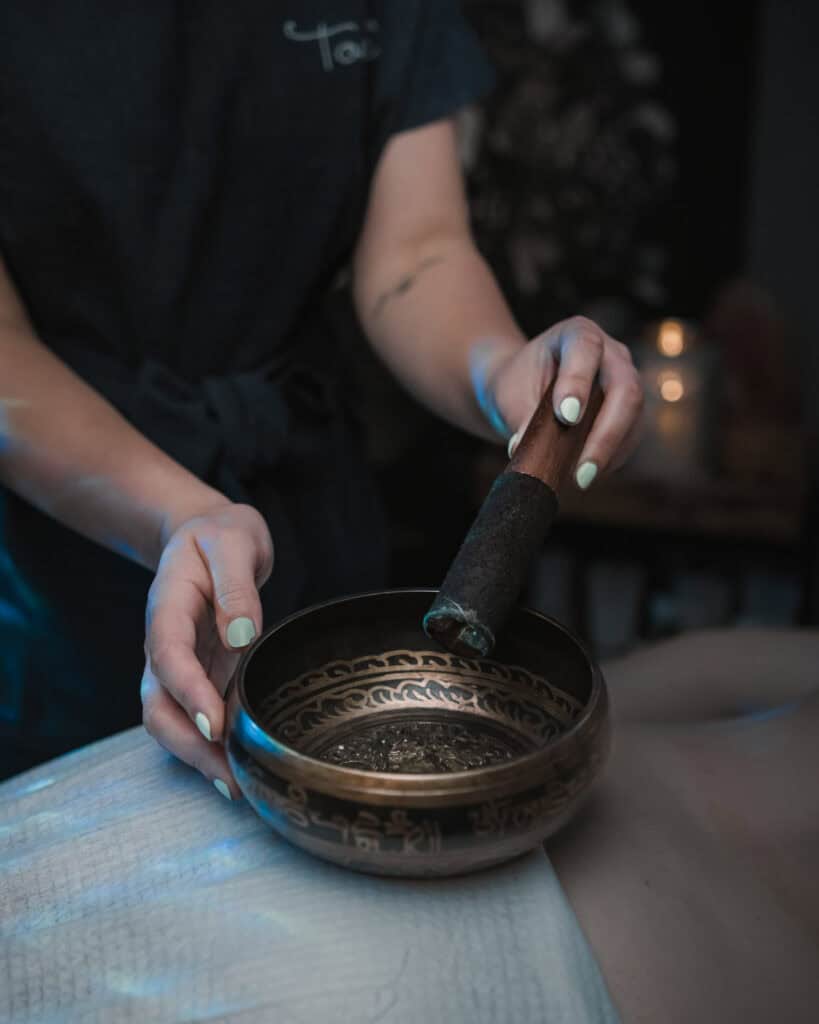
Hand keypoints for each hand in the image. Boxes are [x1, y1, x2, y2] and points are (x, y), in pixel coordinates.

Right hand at [140, 503, 273, 798]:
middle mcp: (165, 643)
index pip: (168, 654)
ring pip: (170, 719)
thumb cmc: (222, 536)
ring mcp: (179, 664)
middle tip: (229, 776)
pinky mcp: (198, 675)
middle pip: (157, 703)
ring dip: (198, 755)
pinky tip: (239, 767)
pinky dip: (212, 745)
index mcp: (167, 606)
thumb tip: (241, 634)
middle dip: (188, 744)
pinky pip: (195, 716)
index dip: (187, 692)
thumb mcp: (233, 541)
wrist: (209, 536)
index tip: (213, 724)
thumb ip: (236, 585)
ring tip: (236, 785)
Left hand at [481, 317, 643, 488]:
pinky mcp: (630, 411)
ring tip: (581, 479)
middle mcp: (610, 353)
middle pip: (625, 388)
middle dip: (606, 433)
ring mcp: (626, 380)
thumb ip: (521, 417)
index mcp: (577, 334)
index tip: (566, 417)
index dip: (579, 381)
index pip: (586, 349)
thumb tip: (525, 449)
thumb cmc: (515, 386)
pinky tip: (588, 474)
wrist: (523, 389)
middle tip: (582, 471)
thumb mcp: (508, 395)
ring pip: (634, 416)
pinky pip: (632, 435)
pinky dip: (612, 458)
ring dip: (610, 452)